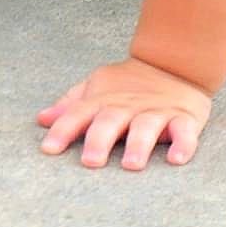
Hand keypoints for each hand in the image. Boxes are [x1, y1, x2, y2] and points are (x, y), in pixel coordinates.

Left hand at [37, 57, 210, 169]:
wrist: (174, 62)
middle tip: (91, 161)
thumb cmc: (129, 84)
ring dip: (139, 145)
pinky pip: (185, 131)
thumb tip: (41, 119)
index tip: (49, 149)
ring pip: (146, 127)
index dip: (63, 130)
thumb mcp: (97, 88)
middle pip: (111, 121)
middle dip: (100, 140)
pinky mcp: (183, 117)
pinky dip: (183, 144)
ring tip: (132, 164)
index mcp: (104, 100)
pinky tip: (177, 158)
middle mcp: (128, 106)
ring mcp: (156, 112)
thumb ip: (71, 105)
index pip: (79, 114)